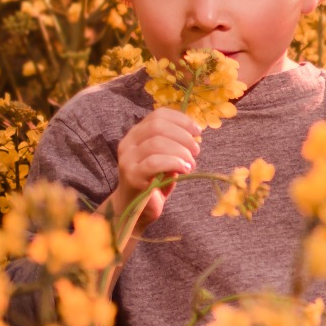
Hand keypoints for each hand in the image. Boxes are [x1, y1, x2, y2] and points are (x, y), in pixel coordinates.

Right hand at [111, 107, 202, 233]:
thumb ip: (174, 143)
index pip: (158, 115)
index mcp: (136, 134)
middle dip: (183, 136)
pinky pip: (154, 162)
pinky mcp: (131, 176)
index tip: (198, 131)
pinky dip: (174, 163)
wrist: (137, 211)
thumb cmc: (154, 182)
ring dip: (181, 151)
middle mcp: (128, 143)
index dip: (181, 120)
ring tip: (191, 164)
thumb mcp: (166, 158)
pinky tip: (185, 170)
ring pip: (157, 143)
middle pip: (157, 126)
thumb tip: (194, 133)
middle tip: (196, 151)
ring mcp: (127, 159)